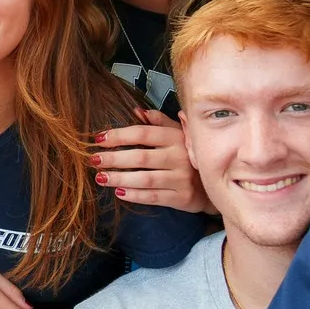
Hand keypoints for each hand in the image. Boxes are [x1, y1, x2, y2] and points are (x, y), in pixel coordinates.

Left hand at [91, 110, 207, 212]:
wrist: (216, 181)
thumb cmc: (190, 154)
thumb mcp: (180, 133)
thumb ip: (159, 122)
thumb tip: (137, 110)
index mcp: (176, 137)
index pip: (143, 133)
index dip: (119, 136)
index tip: (99, 139)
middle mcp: (179, 156)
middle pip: (140, 157)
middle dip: (113, 158)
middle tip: (93, 160)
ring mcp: (181, 178)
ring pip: (144, 179)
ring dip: (119, 178)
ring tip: (100, 177)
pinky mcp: (182, 197)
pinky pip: (153, 197)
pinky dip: (134, 195)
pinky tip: (119, 192)